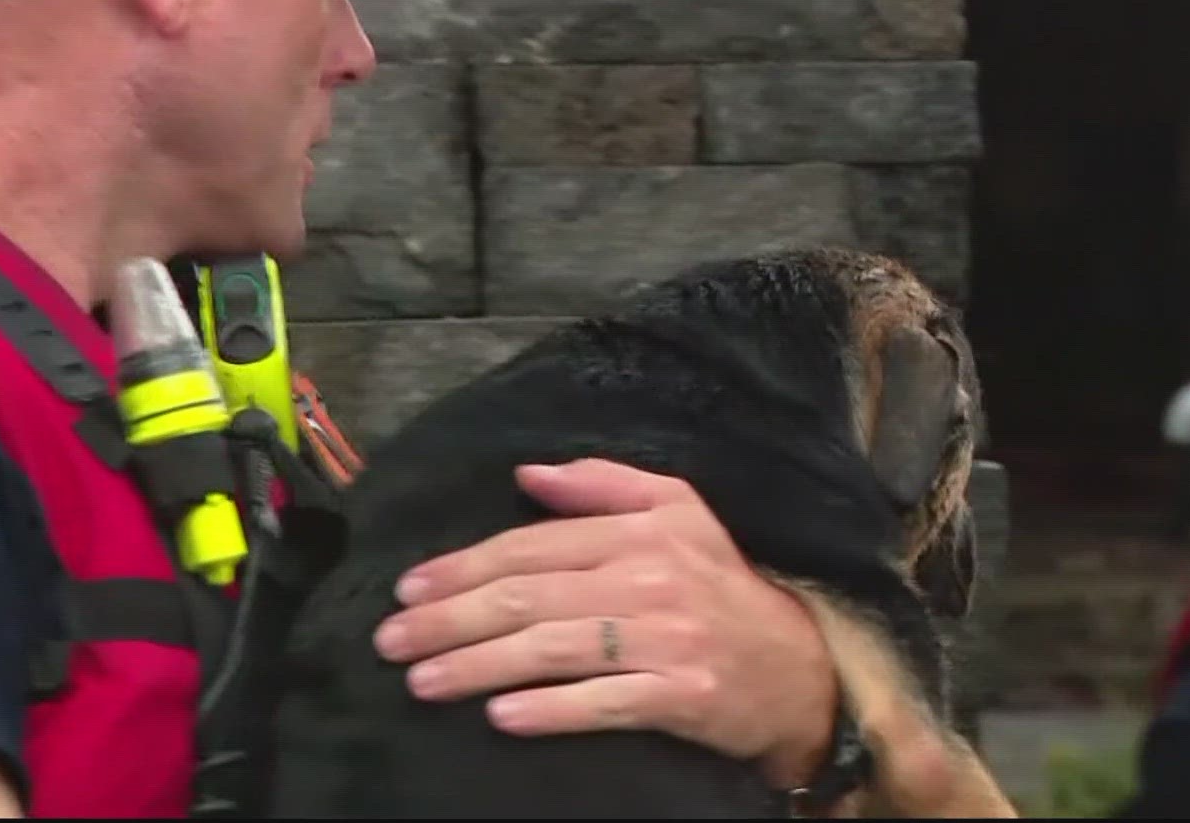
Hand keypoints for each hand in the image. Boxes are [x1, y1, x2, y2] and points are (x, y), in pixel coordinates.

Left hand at [371, 458, 839, 788]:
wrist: (797, 668)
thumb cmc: (721, 587)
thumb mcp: (678, 511)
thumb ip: (603, 485)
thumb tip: (526, 473)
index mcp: (643, 530)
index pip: (534, 544)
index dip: (464, 565)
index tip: (407, 587)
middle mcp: (651, 578)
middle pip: (530, 597)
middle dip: (449, 619)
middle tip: (392, 641)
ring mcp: (666, 640)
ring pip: (553, 649)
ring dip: (478, 666)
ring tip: (423, 682)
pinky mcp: (682, 696)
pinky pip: (603, 704)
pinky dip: (550, 709)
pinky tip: (501, 716)